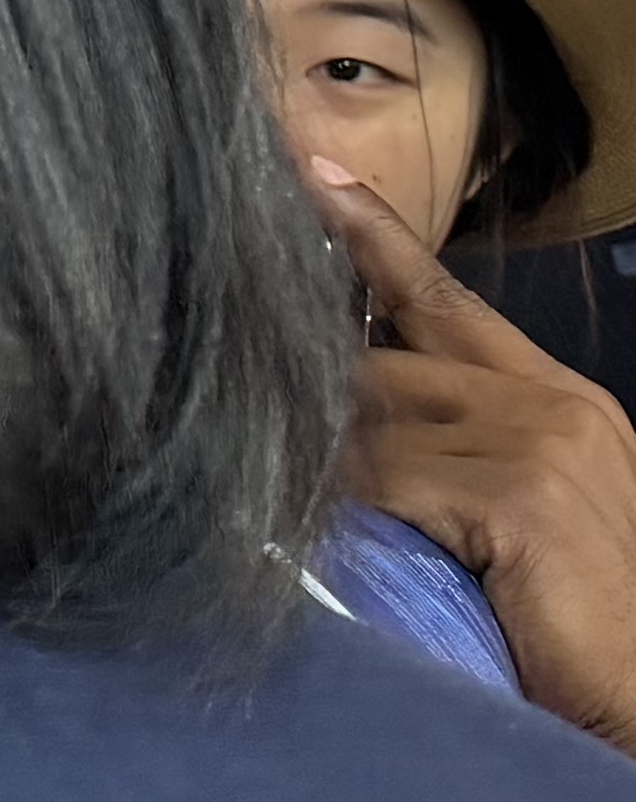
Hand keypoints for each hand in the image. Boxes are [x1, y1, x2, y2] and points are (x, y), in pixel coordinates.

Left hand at [307, 155, 635, 746]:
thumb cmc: (563, 623)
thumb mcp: (505, 516)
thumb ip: (444, 453)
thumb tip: (336, 422)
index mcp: (559, 400)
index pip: (449, 301)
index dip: (376, 243)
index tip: (315, 179)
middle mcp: (556, 404)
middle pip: (387, 364)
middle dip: (313, 394)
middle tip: (239, 396)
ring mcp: (544, 444)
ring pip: (374, 422)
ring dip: (323, 464)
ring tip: (284, 495)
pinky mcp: (520, 497)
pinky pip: (390, 481)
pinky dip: (351, 507)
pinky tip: (332, 533)